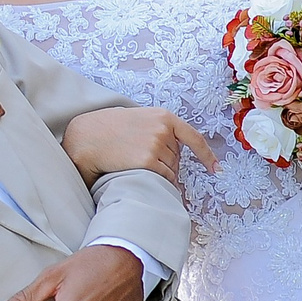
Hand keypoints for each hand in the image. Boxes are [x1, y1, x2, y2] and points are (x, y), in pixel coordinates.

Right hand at [62, 106, 217, 187]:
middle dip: (166, 164)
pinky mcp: (148, 161)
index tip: (216, 169)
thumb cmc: (106, 129)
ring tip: (135, 166)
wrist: (85, 137)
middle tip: (141, 161)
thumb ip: (156, 129)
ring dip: (160, 174)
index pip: (193, 137)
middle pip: (177, 157)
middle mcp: (162, 129)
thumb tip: (172, 152)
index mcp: (162, 116)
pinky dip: (159, 183)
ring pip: (171, 170)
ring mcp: (156, 145)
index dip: (206, 155)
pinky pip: (164, 178)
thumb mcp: (136, 119)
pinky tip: (143, 179)